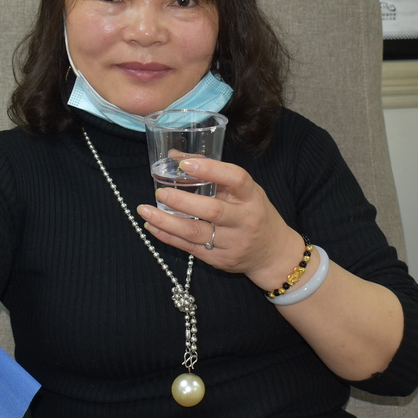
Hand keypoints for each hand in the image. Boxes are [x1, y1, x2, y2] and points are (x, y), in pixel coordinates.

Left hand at [136, 157, 303, 293]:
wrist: (272, 253)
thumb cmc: (255, 213)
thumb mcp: (246, 191)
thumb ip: (216, 174)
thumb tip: (176, 156)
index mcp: (252, 197)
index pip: (235, 179)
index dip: (210, 169)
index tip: (184, 163)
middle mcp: (244, 220)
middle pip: (212, 210)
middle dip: (182, 201)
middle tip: (160, 192)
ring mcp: (232, 242)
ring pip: (195, 233)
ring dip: (166, 222)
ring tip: (145, 209)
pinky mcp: (220, 260)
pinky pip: (189, 248)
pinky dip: (168, 236)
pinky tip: (152, 226)